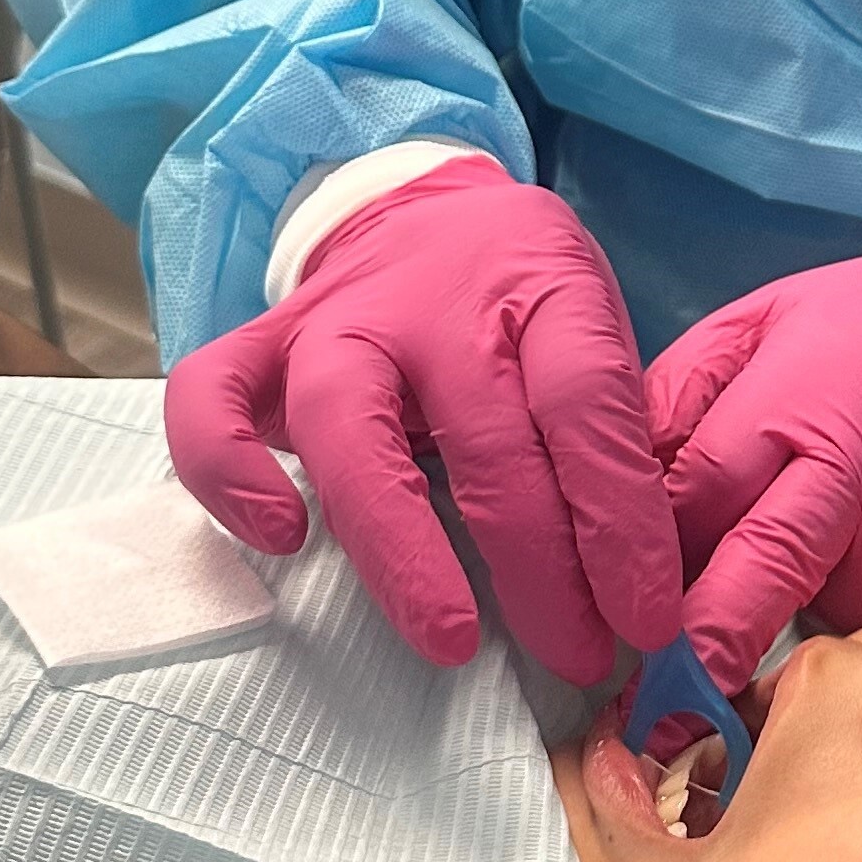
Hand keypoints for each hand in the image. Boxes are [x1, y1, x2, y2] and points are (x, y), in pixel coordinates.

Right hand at [165, 161, 680, 685]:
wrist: (422, 208)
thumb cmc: (521, 299)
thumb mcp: (593, 330)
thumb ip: (614, 432)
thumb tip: (650, 579)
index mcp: (540, 285)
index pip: (588, 404)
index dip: (622, 521)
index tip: (647, 616)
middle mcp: (434, 303)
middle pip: (488, 438)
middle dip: (541, 569)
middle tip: (580, 653)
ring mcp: (336, 321)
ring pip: (348, 425)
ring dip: (401, 546)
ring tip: (450, 639)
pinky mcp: (260, 346)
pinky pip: (212, 403)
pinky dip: (229, 474)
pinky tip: (283, 538)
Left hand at [650, 224, 861, 687]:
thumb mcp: (771, 320)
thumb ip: (683, 395)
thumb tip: (598, 477)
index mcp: (797, 407)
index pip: (693, 508)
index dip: (643, 566)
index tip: (609, 616)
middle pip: (758, 585)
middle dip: (705, 641)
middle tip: (661, 696)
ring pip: (834, 619)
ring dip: (810, 612)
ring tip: (832, 560)